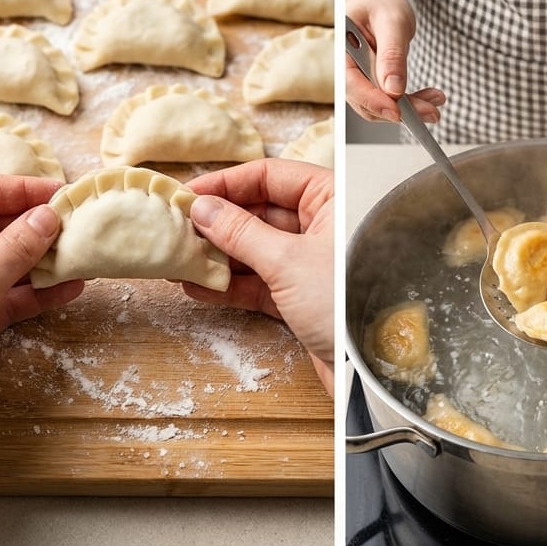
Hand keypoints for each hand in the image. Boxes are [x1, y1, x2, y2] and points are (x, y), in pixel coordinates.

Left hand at [0, 176, 82, 481]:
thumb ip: (16, 247)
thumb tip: (49, 214)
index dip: (18, 190)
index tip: (60, 194)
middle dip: (34, 227)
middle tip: (76, 225)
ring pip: (3, 262)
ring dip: (41, 260)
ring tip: (80, 255)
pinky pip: (6, 296)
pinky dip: (35, 292)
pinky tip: (68, 288)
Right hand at [185, 160, 333, 395]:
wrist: (367, 370)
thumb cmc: (345, 304)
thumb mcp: (286, 261)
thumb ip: (241, 232)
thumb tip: (204, 209)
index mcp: (331, 198)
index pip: (270, 175)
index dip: (226, 184)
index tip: (190, 193)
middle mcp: (323, 225)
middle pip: (260, 211)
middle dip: (218, 222)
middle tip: (179, 228)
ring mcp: (311, 262)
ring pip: (256, 248)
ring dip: (219, 255)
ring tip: (181, 258)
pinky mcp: (302, 297)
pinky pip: (260, 281)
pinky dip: (231, 284)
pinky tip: (199, 286)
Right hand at [346, 0, 444, 123]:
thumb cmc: (381, 0)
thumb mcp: (391, 20)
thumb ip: (391, 54)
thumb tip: (393, 89)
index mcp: (341, 48)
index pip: (351, 83)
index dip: (373, 101)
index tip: (397, 112)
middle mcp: (347, 67)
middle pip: (366, 100)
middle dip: (398, 110)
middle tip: (430, 112)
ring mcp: (360, 76)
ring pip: (380, 105)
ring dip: (408, 109)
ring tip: (435, 104)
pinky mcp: (374, 80)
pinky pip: (390, 98)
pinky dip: (411, 102)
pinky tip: (429, 99)